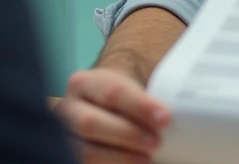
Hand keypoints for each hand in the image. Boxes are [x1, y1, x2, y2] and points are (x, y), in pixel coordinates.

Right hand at [57, 64, 171, 163]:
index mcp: (84, 83)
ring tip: (148, 159)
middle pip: (92, 123)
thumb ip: (149, 92)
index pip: (112, 92)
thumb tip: (173, 110)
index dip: (140, 106)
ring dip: (120, 157)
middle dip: (128, 134)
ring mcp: (65, 136)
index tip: (165, 118)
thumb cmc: (123, 95)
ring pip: (86, 151)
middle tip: (157, 142)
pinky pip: (87, 163)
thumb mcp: (131, 84)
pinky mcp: (69, 155)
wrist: (102, 105)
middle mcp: (68, 109)